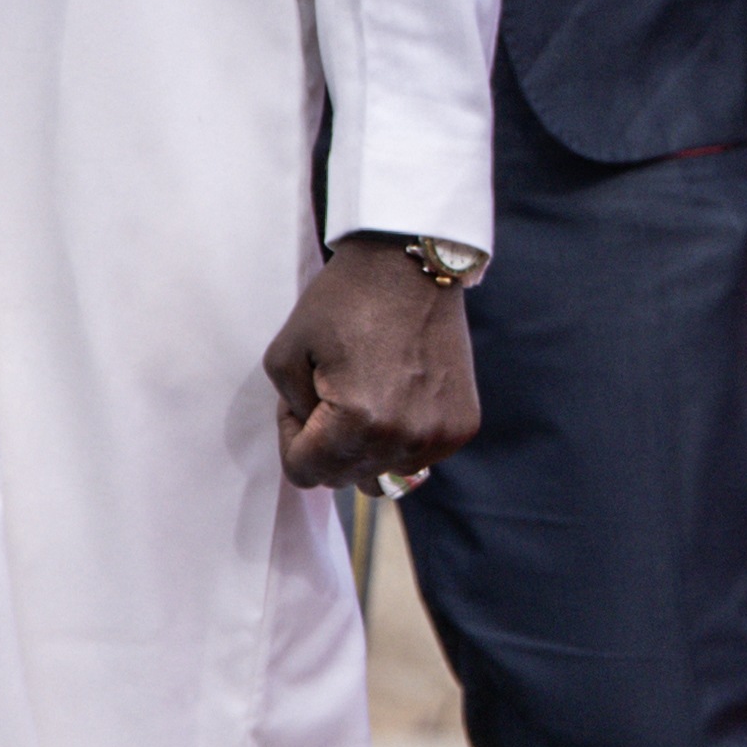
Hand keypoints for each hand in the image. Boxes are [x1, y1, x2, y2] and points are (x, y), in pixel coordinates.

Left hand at [267, 243, 481, 492]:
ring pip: (384, 475)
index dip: (292, 438)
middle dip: (327, 444)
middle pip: (345, 479)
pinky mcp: (462, 426)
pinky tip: (399, 395)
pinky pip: (418, 458)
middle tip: (331, 392)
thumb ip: (291, 413)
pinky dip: (401, 437)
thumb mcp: (285, 354)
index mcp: (358, 422)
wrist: (412, 266)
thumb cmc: (344, 301)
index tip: (304, 400)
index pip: (306, 474)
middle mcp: (405, 438)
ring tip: (367, 397)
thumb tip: (318, 443)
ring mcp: (440, 435)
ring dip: (367, 448)